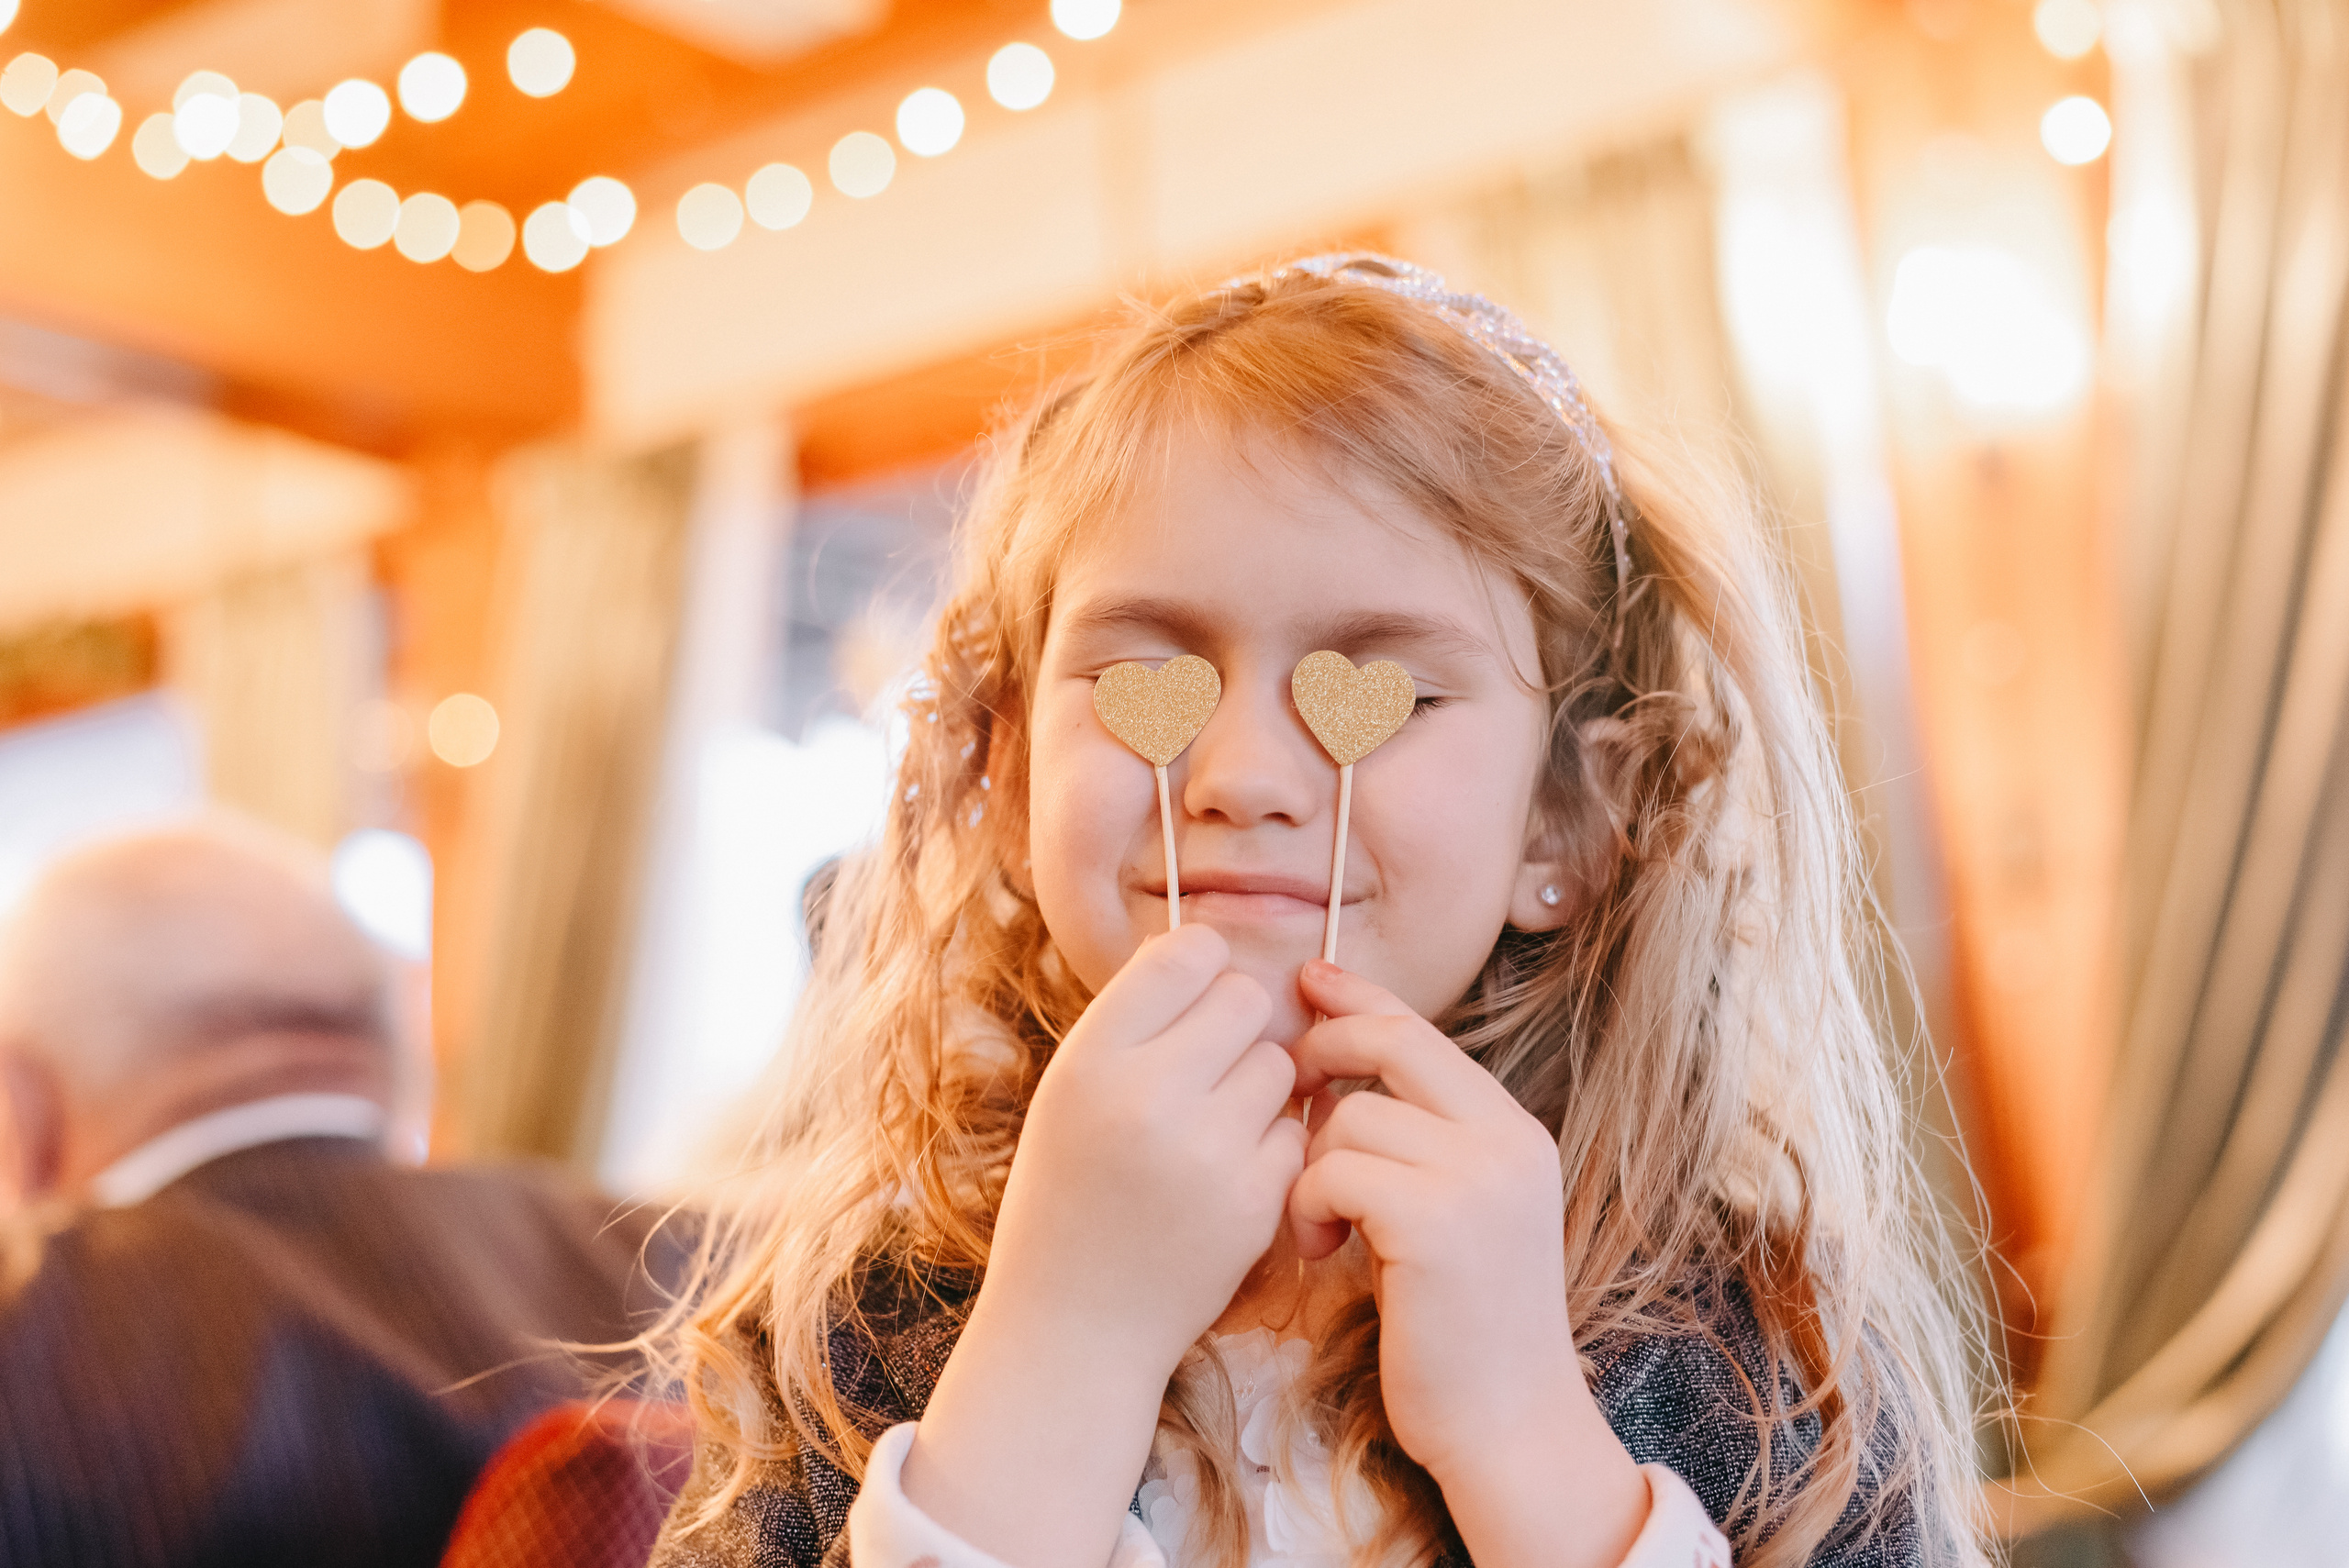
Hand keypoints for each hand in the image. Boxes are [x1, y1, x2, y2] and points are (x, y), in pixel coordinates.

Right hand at [902, 924, 1303, 1567]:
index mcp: (1088, 1061)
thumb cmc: (1072, 1193)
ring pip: (1280, 1064)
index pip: (1184, 954)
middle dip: (1237, 1026)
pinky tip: (1228, 1177)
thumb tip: (1212, 951)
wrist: (1074, 1325)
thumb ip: (1134, 1024)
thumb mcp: (1070, 1094)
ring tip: (1210, 1128)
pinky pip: (1294, 1131)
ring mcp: (1205, 1152)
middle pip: (1246, 998)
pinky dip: (1272, 1147)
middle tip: (1206, 1069)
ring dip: (1258, 1086)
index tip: (1190, 1004)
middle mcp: (1144, 1097)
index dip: (1199, 969)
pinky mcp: (1254, 1203)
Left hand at [1287, 961, 1647, 1567]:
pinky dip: (1308, 1204)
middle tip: (1287, 1087)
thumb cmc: (1459, 1330)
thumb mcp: (1453, 1215)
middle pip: (1391, 1042)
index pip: (1423, 1030)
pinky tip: (1319, 1247)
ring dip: (1312, 1165)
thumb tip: (1335, 1076)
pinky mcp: (1438, 1223)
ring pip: (1349, 1116)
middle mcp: (1506, 1140)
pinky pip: (1334, 1170)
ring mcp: (1479, 1179)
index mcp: (1512, 1131)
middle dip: (1322, 1050)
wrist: (1508, 1427)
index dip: (1358, 998)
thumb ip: (1418, 1145)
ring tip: (1318, 1224)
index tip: (1309, 981)